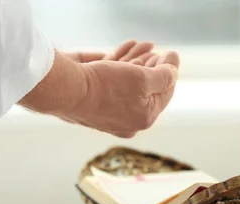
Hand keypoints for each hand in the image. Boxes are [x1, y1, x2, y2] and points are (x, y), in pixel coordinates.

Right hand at [19, 42, 179, 137]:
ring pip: (127, 84)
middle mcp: (126, 121)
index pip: (164, 94)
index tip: (171, 53)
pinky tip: (126, 48)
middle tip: (156, 52)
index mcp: (142, 120)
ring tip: (144, 45)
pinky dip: (118, 63)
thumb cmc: (105, 87)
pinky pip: (110, 80)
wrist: (65, 90)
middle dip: (152, 66)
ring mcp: (107, 112)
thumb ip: (164, 76)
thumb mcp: (143, 79)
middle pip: (145, 90)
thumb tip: (173, 70)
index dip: (170, 71)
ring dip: (136, 62)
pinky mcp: (91, 99)